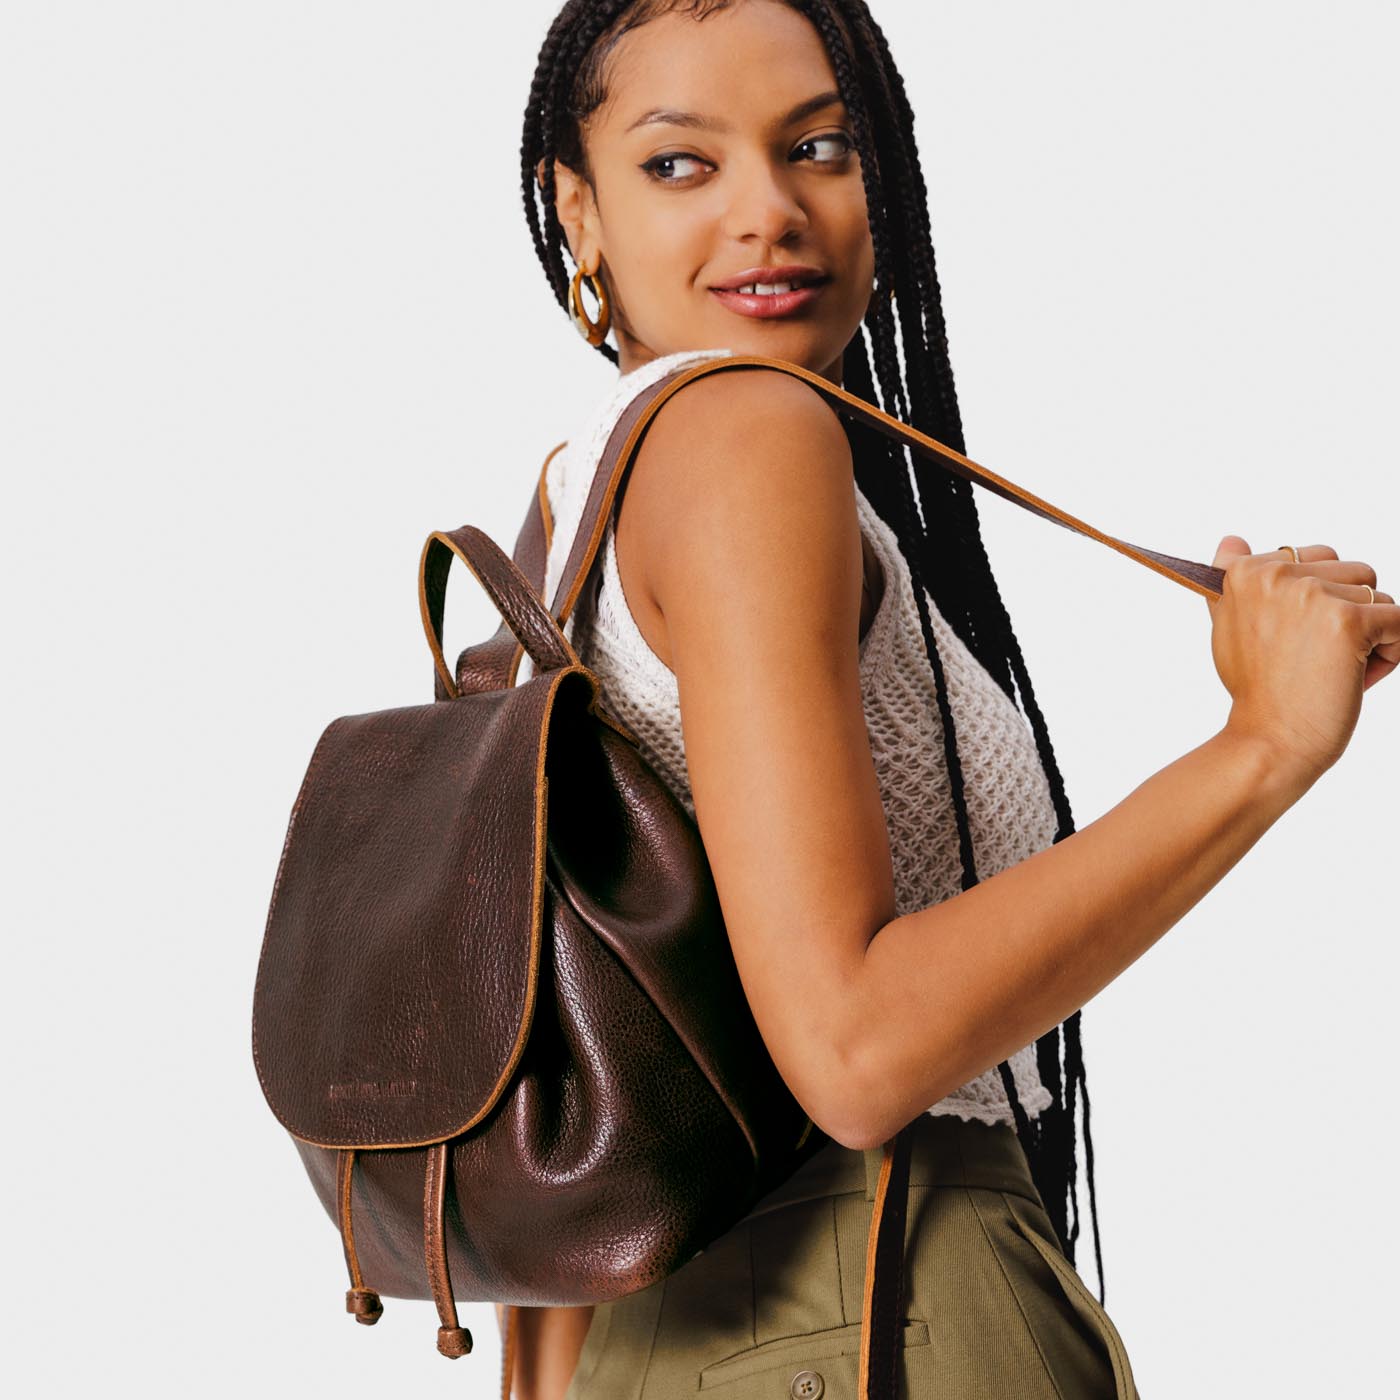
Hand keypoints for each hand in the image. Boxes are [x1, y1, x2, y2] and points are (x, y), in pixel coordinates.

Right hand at [1206, 536, 1397, 779]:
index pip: (1316, 560)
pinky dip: (1393, 651)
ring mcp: (1311, 595)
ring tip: (1337, 668)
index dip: (1319, 601)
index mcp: (1247, 571)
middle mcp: (1276, 575)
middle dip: (1350, 613)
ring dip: (1372, 634)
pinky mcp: (1348, 621)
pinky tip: (1360, 675)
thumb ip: (1236, 581)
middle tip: (1319, 657)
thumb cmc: (1256, 689)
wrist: (1269, 740)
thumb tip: (1231, 539)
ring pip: (1378, 595)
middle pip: (1353, 573)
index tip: (1296, 638)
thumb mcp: (1231, 626)